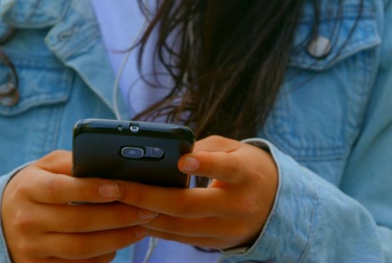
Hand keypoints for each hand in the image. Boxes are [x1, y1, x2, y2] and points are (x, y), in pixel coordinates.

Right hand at [1, 150, 156, 261]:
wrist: (3, 219)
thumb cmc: (36, 186)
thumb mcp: (46, 166)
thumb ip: (72, 161)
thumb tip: (108, 161)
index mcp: (27, 188)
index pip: (59, 190)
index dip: (90, 190)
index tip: (120, 188)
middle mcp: (26, 220)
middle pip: (77, 222)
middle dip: (117, 216)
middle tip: (145, 209)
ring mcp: (31, 248)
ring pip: (81, 248)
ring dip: (117, 239)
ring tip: (141, 227)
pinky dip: (103, 256)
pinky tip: (120, 243)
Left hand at [116, 135, 277, 249]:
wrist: (275, 203)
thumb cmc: (246, 167)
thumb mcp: (233, 149)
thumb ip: (203, 148)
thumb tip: (165, 152)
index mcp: (246, 175)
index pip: (227, 169)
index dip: (206, 165)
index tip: (182, 160)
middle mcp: (238, 206)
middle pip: (188, 205)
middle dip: (148, 196)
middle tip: (117, 186)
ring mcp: (227, 229)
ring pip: (179, 226)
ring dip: (143, 215)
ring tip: (115, 203)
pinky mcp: (216, 243)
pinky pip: (179, 238)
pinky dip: (154, 227)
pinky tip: (131, 216)